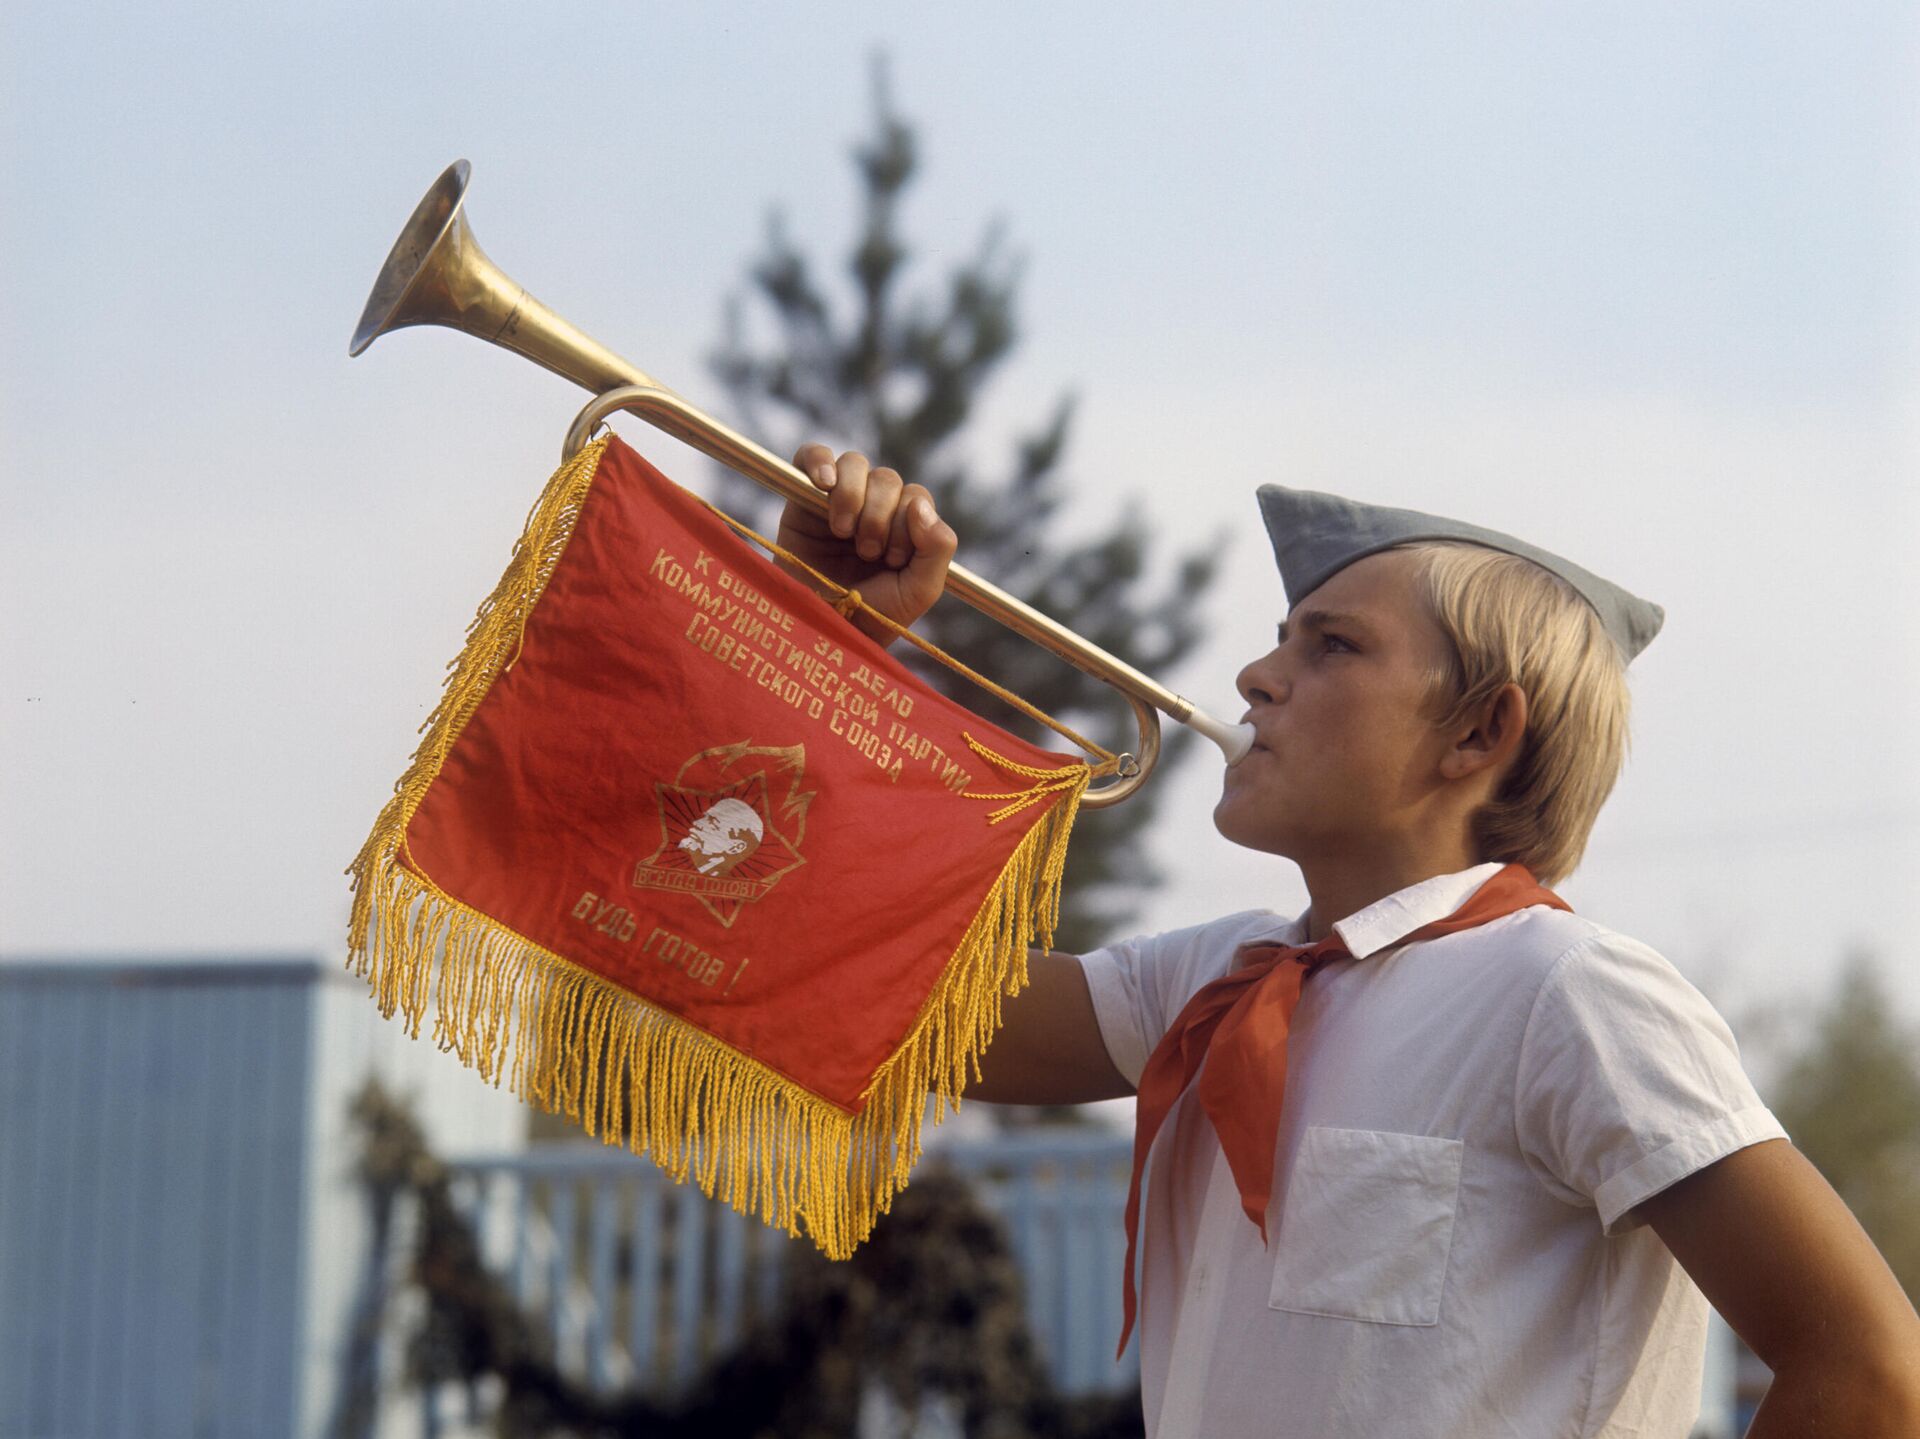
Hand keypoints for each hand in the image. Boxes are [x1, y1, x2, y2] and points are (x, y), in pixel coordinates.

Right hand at [778, 444, 957, 645]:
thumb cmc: (873, 615)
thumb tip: (920, 504)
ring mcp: (837, 501)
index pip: (915, 496)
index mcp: (905, 526)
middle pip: (887, 478)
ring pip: (854, 464)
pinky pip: (811, 455)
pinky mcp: (801, 499)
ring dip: (853, 496)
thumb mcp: (921, 589)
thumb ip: (938, 547)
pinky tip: (824, 484)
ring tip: (843, 532)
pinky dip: (818, 461)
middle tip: (867, 552)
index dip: (906, 522)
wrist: (824, 630)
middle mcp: (873, 508)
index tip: (891, 559)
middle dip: (880, 516)